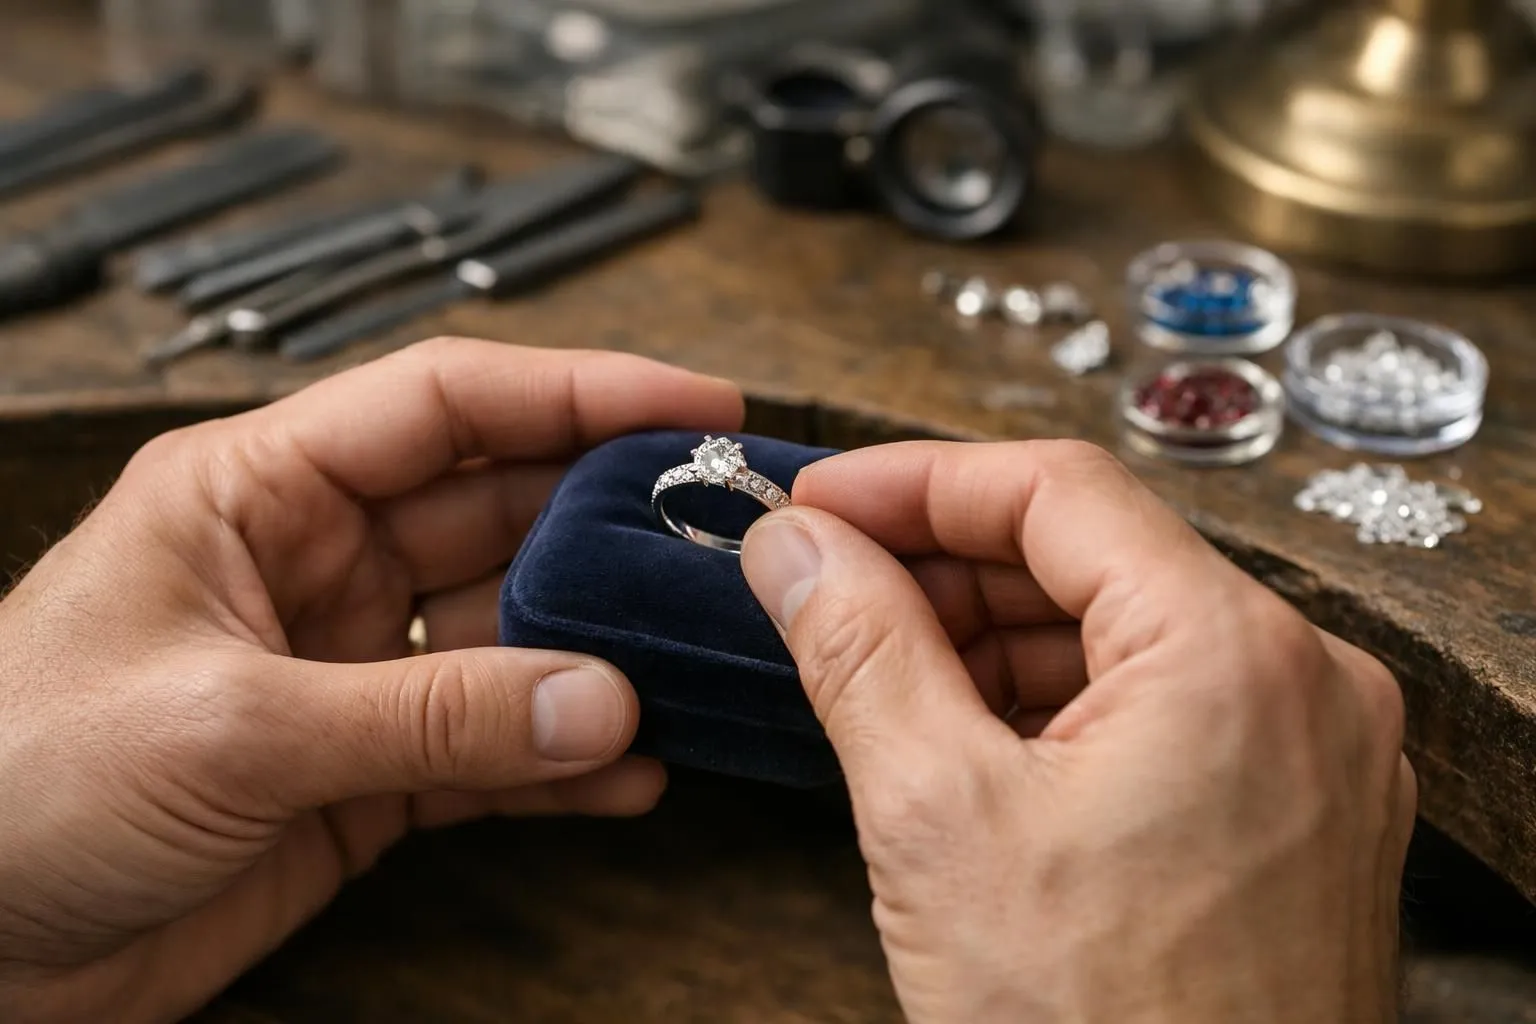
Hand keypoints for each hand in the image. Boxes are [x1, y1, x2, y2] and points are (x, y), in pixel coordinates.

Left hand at [0, 338, 742, 1022]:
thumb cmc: (8, 786)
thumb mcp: (227, 725)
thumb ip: (428, 714)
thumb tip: (598, 701)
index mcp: (259, 492)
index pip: (445, 403)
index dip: (577, 390)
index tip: (687, 406)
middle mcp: (316, 565)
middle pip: (500, 511)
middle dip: (611, 519)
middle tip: (719, 535)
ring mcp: (350, 671)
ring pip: (513, 634)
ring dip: (602, 650)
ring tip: (696, 655)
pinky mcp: (366, 774)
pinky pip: (493, 750)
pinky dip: (564, 763)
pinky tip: (629, 770)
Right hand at [740, 440, 1415, 1023]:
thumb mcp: (937, 820)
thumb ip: (860, 651)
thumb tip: (797, 546)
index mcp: (1233, 655)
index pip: (1056, 492)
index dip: (916, 482)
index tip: (819, 498)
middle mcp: (1304, 685)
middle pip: (1093, 557)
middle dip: (944, 566)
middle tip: (826, 584)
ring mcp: (1311, 755)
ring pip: (1123, 635)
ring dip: (992, 639)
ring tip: (879, 671)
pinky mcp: (1291, 816)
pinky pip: (1161, 711)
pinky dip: (1054, 707)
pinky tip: (965, 738)